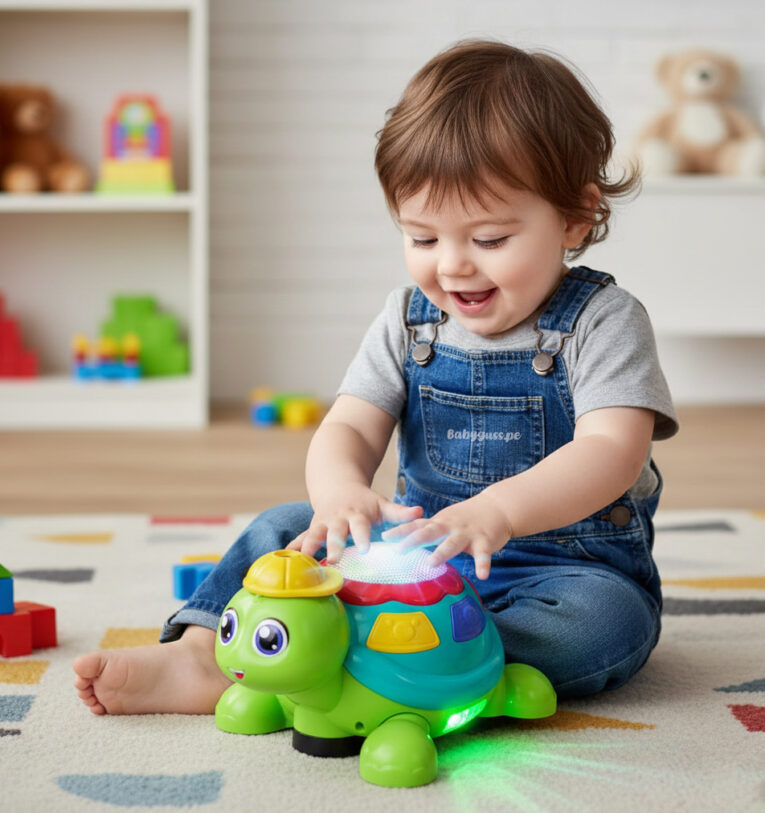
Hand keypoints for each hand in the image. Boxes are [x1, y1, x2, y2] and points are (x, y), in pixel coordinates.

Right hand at [286, 483, 422, 562]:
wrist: (338, 486)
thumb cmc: (365, 502)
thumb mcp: (382, 504)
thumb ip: (400, 512)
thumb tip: (420, 512)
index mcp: (356, 514)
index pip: (360, 526)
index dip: (361, 536)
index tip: (365, 549)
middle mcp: (337, 519)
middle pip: (334, 533)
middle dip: (333, 546)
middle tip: (333, 562)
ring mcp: (321, 523)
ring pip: (312, 536)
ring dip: (308, 549)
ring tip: (303, 564)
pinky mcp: (310, 529)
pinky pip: (299, 540)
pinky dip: (292, 551)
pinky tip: (284, 563)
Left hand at [381, 490, 511, 579]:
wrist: (497, 507)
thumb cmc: (466, 519)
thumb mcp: (445, 521)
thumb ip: (429, 533)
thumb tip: (405, 546)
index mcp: (439, 523)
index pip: (416, 525)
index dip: (400, 531)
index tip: (384, 537)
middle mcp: (450, 526)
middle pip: (429, 533)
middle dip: (413, 541)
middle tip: (399, 551)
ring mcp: (467, 533)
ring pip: (452, 543)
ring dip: (442, 553)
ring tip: (431, 564)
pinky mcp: (485, 540)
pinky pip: (483, 554)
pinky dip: (483, 564)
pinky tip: (482, 576)